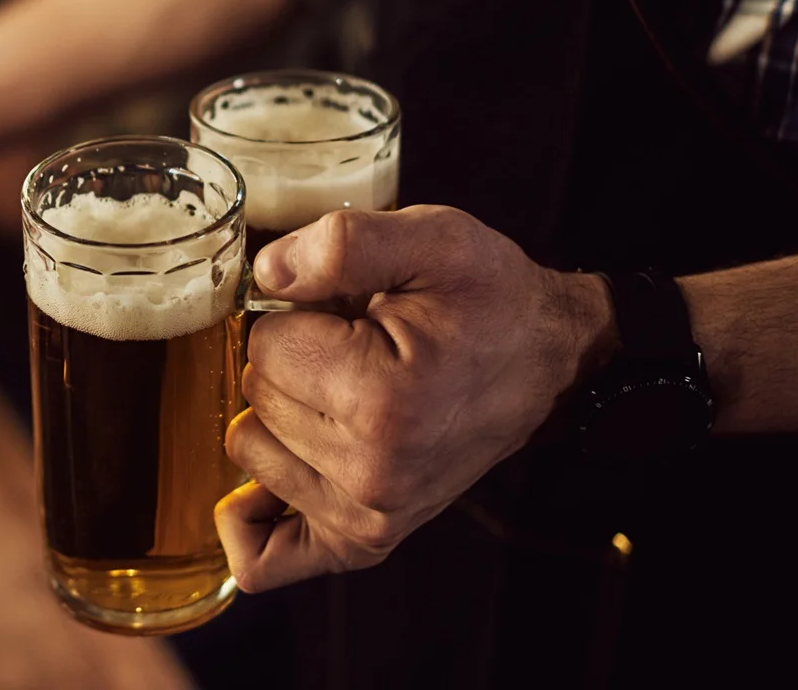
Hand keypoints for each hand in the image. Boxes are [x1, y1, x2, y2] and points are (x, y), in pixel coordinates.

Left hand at [216, 206, 613, 591]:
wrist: (548, 360)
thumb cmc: (489, 300)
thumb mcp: (433, 239)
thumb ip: (342, 244)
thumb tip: (266, 275)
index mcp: (383, 401)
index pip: (264, 343)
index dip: (299, 313)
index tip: (351, 313)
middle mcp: (373, 474)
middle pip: (255, 396)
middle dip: (292, 360)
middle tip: (357, 348)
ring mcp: (369, 518)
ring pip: (249, 450)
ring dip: (281, 416)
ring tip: (349, 394)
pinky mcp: (365, 542)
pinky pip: (262, 557)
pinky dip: (253, 516)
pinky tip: (278, 478)